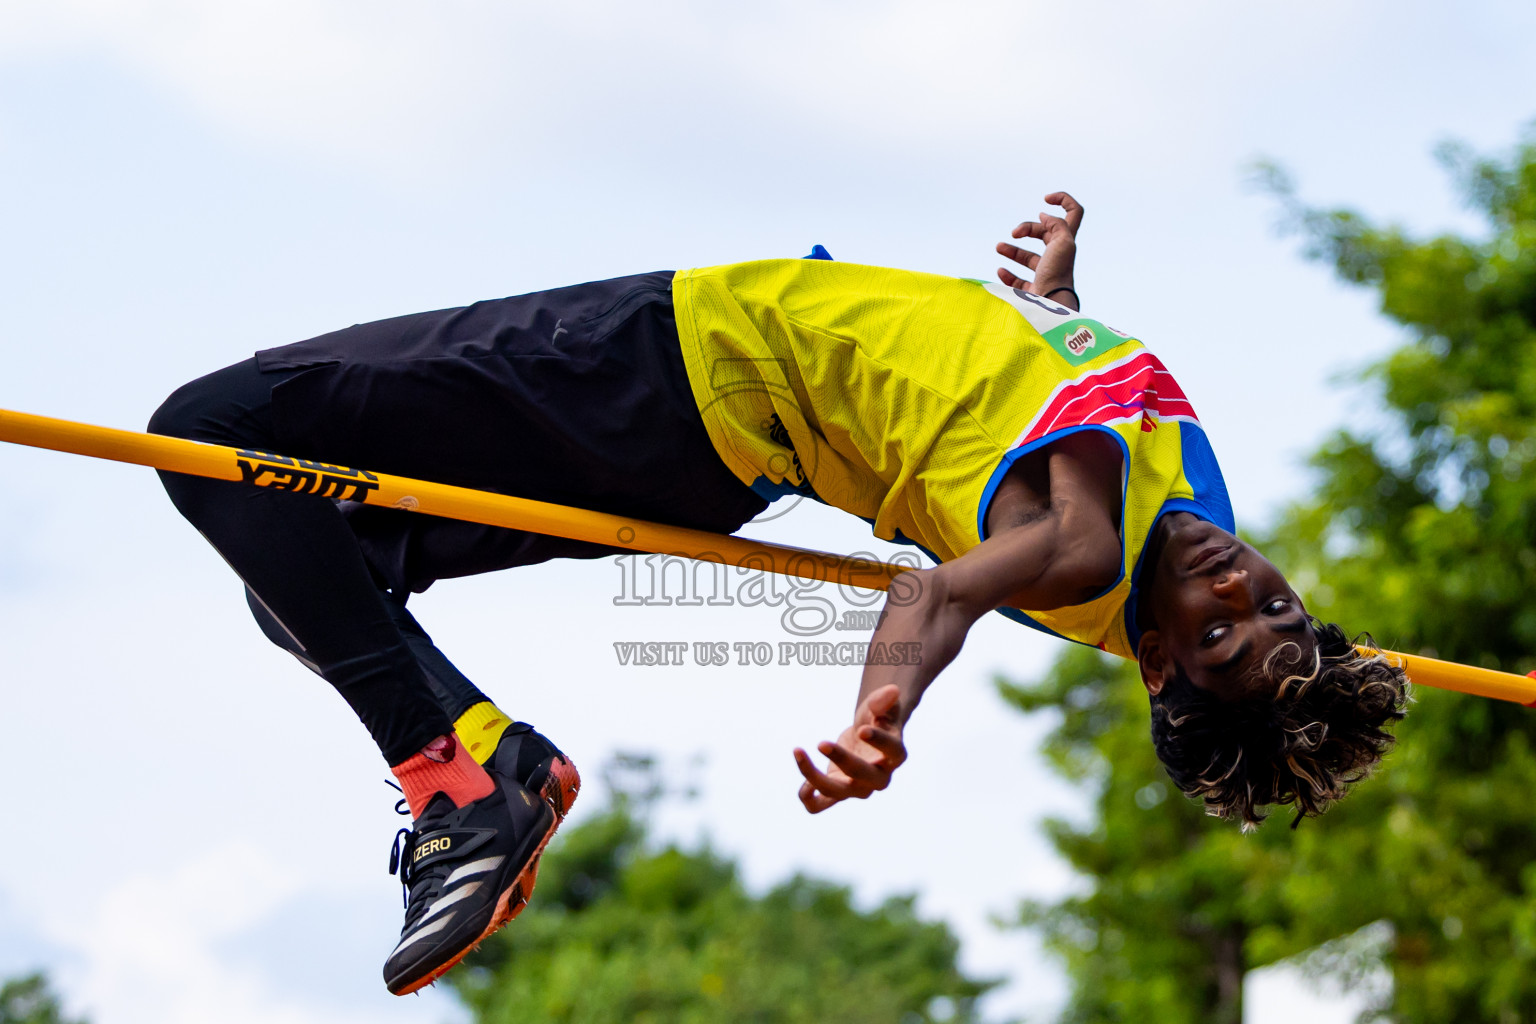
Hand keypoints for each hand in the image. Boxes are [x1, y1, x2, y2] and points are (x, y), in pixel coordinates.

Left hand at [793, 684, 907, 812]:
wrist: (864, 736)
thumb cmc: (876, 719)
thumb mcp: (879, 706)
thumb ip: (883, 700)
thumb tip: (893, 691)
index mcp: (895, 755)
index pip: (893, 751)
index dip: (879, 742)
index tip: (861, 729)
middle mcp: (880, 777)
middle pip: (864, 777)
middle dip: (843, 761)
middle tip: (821, 742)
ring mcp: (857, 788)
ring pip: (837, 793)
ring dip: (815, 777)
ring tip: (798, 751)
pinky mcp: (838, 791)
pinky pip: (820, 805)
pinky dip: (808, 798)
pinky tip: (801, 782)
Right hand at [996, 191, 1082, 304]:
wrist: (1051, 308)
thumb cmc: (1057, 274)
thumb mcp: (1062, 242)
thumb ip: (1056, 225)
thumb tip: (1045, 217)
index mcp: (1066, 242)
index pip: (1074, 213)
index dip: (1063, 200)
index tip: (1045, 199)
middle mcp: (1058, 256)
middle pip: (1044, 233)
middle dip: (1028, 228)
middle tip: (1016, 232)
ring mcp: (1046, 273)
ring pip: (1029, 256)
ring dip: (1012, 250)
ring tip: (999, 247)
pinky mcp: (1034, 289)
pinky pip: (1020, 280)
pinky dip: (1009, 274)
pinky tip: (1001, 271)